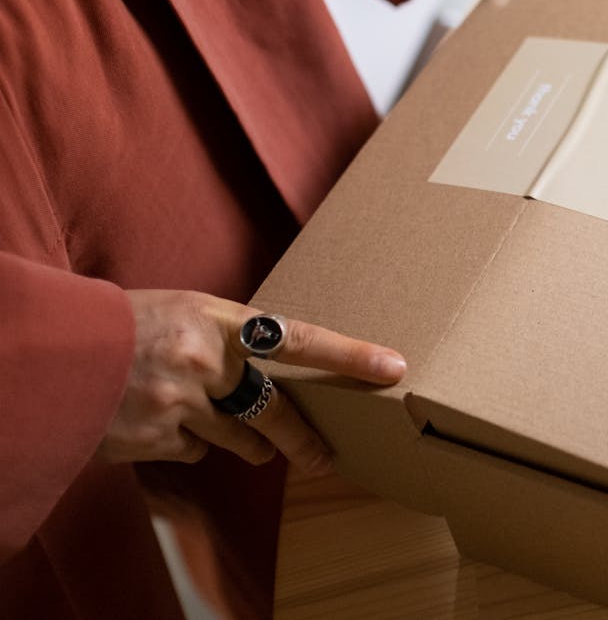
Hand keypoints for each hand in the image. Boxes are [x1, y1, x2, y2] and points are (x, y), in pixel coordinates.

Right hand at [100, 290, 406, 474]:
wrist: (53, 353)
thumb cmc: (125, 323)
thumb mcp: (184, 311)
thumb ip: (232, 337)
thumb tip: (276, 364)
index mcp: (218, 319)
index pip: (300, 338)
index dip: (349, 355)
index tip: (392, 366)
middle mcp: (205, 361)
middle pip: (276, 411)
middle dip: (303, 440)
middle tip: (325, 458)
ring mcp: (179, 402)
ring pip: (238, 439)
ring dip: (242, 443)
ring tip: (232, 434)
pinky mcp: (153, 438)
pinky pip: (192, 453)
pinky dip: (187, 446)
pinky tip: (162, 425)